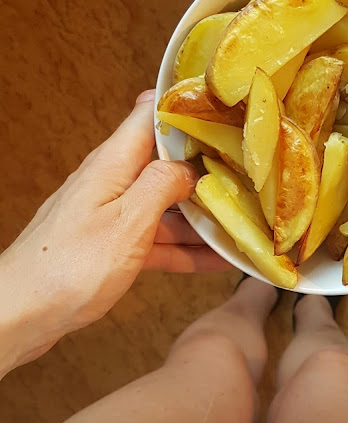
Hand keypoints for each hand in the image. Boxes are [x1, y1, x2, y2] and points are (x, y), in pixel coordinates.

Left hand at [0, 90, 229, 375]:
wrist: (25, 314)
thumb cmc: (71, 266)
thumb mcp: (128, 222)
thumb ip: (162, 186)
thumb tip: (190, 167)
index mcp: (114, 164)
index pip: (150, 114)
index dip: (186, 108)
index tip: (224, 115)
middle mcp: (115, 182)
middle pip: (167, 163)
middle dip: (207, 168)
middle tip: (249, 175)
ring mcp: (116, 214)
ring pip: (168, 206)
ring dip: (203, 216)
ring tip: (244, 222)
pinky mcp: (116, 244)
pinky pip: (159, 239)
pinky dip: (186, 248)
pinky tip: (219, 260)